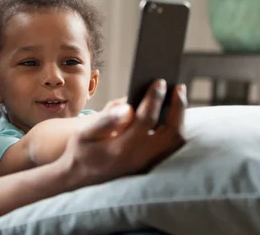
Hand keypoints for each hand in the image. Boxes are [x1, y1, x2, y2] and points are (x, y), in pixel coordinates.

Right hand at [57, 79, 186, 188]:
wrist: (79, 178)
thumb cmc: (81, 151)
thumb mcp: (84, 134)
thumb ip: (106, 121)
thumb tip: (127, 107)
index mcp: (121, 149)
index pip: (146, 120)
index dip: (155, 99)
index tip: (159, 82)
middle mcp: (139, 160)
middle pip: (171, 133)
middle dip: (178, 107)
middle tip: (179, 87)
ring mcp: (147, 165)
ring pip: (175, 142)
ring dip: (180, 118)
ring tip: (178, 96)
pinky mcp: (150, 166)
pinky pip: (171, 146)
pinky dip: (176, 128)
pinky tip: (172, 112)